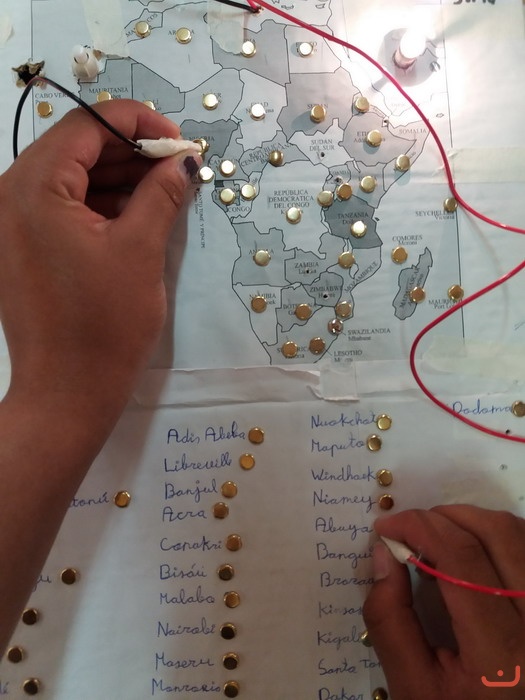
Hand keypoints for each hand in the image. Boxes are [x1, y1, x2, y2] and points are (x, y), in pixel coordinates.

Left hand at [0, 100, 199, 436]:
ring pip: (71, 180)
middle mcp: (10, 196)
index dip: (139, 124)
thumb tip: (183, 162)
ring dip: (119, 180)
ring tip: (166, 193)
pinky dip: (101, 207)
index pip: (86, 125)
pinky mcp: (22, 248)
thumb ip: (161, 194)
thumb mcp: (141, 251)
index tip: (180, 145)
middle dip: (131, 154)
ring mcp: (12, 224)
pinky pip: (63, 210)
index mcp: (33, 187)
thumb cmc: (104, 325)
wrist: (67, 394)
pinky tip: (138, 216)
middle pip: (76, 149)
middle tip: (179, 170)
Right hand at [364, 506, 524, 698]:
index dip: (419, 527)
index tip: (386, 527)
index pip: (461, 558)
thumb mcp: (414, 688)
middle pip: (497, 534)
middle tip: (411, 529)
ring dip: (473, 523)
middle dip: (444, 516)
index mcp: (502, 653)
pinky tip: (473, 556)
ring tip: (438, 541)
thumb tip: (382, 553)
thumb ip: (391, 620)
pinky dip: (499, 538)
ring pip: (519, 535)